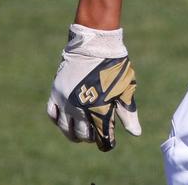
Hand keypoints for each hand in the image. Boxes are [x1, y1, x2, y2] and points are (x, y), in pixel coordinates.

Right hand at [46, 24, 141, 150]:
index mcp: (98, 108)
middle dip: (90, 137)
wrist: (95, 44)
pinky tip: (65, 121)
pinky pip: (52, 113)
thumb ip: (128, 113)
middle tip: (95, 136)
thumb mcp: (125, 89)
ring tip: (80, 134)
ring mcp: (65, 100)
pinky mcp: (56, 92)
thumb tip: (135, 133)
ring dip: (73, 134)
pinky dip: (58, 121)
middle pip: (82, 133)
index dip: (106, 142)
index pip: (100, 135)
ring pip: (65, 127)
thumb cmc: (114, 66)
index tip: (109, 143)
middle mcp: (79, 107)